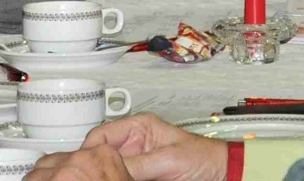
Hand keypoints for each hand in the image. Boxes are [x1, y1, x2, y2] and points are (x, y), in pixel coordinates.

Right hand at [39, 114, 228, 180]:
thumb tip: (109, 171)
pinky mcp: (136, 178)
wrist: (221, 174)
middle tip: (85, 177)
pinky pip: (116, 178)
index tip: (82, 168)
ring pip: (103, 170)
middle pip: (97, 154)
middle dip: (90, 167)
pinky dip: (109, 180)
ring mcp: (132, 163)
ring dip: (99, 175)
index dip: (88, 152)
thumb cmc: (204, 157)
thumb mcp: (168, 158)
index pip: (99, 136)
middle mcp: (131, 144)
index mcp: (138, 128)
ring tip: (96, 180)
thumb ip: (137, 164)